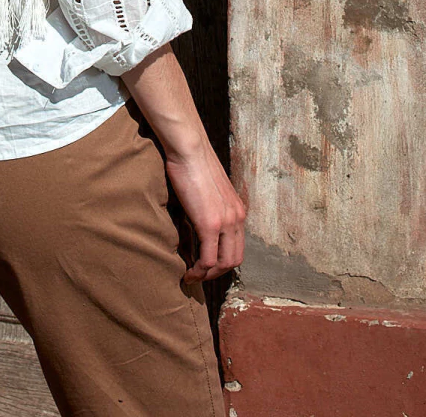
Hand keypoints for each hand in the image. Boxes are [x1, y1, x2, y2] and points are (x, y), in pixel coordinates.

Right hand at [164, 143, 246, 282]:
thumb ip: (209, 208)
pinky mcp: (209, 224)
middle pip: (234, 260)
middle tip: (199, 275)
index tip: (206, 265)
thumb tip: (198, 220)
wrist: (189, 149)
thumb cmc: (193, 163)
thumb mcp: (209, 190)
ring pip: (223, 264)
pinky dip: (198, 271)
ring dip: (208, 276)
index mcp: (238, 210)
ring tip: (193, 276)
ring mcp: (225, 222)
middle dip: (217, 273)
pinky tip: (188, 273)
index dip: (222, 261)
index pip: (237, 246)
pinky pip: (208, 259)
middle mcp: (237, 218)